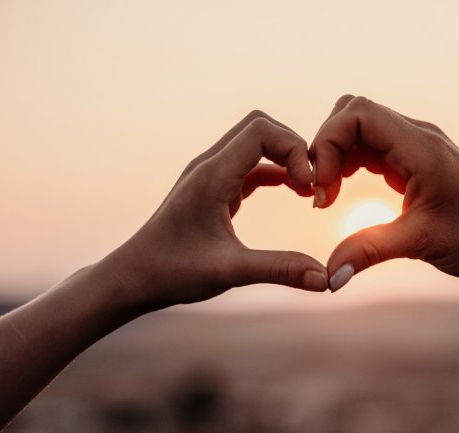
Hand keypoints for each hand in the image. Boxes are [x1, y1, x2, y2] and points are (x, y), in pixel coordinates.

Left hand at [105, 111, 328, 308]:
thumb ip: (280, 270)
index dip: (294, 148)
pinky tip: (292, 192)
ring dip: (284, 158)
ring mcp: (209, 175)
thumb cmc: (171, 272)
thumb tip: (326, 279)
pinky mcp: (212, 189)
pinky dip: (275, 171)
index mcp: (211, 176)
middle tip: (313, 182)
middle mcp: (209, 166)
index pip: (261, 131)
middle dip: (293, 147)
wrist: (133, 278)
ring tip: (308, 189)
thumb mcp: (230, 272)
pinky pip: (250, 165)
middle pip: (260, 126)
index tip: (309, 185)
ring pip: (255, 143)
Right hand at [310, 95, 458, 290]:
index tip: (323, 189)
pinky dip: (350, 165)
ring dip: (337, 157)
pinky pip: (373, 149)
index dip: (328, 144)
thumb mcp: (421, 243)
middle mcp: (418, 137)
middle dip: (327, 147)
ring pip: (360, 130)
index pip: (357, 114)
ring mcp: (417, 147)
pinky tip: (344, 195)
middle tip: (321, 192)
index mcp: (421, 147)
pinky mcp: (416, 163)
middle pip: (353, 114)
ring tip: (328, 197)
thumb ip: (368, 252)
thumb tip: (327, 277)